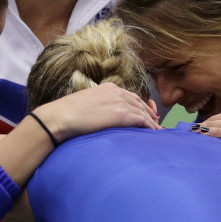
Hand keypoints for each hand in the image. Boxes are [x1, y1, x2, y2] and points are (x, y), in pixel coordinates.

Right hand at [33, 82, 161, 141]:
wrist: (62, 116)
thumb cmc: (68, 113)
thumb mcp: (87, 103)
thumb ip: (99, 105)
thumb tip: (101, 114)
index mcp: (109, 88)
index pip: (130, 96)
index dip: (140, 106)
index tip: (145, 114)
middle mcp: (117, 92)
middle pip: (139, 103)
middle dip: (149, 113)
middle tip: (156, 123)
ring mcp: (120, 102)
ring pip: (143, 112)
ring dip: (152, 122)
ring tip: (158, 131)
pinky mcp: (122, 114)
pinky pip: (142, 120)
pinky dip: (150, 127)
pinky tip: (154, 134)